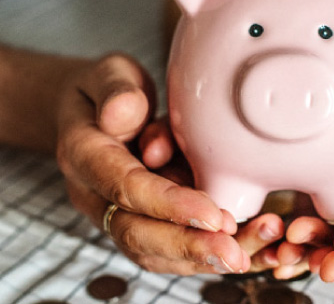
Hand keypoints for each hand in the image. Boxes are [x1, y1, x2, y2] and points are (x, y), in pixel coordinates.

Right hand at [55, 53, 246, 274]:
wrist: (93, 111)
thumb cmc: (107, 89)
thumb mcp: (108, 73)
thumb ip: (116, 89)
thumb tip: (125, 111)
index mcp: (83, 155)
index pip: (125, 187)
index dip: (169, 205)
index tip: (212, 214)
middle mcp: (95, 195)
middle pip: (136, 235)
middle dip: (189, 247)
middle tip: (235, 254)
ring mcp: (116, 215)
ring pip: (155, 252)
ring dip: (204, 259)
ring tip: (251, 254)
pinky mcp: (142, 223)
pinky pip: (171, 250)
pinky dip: (208, 256)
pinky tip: (249, 253)